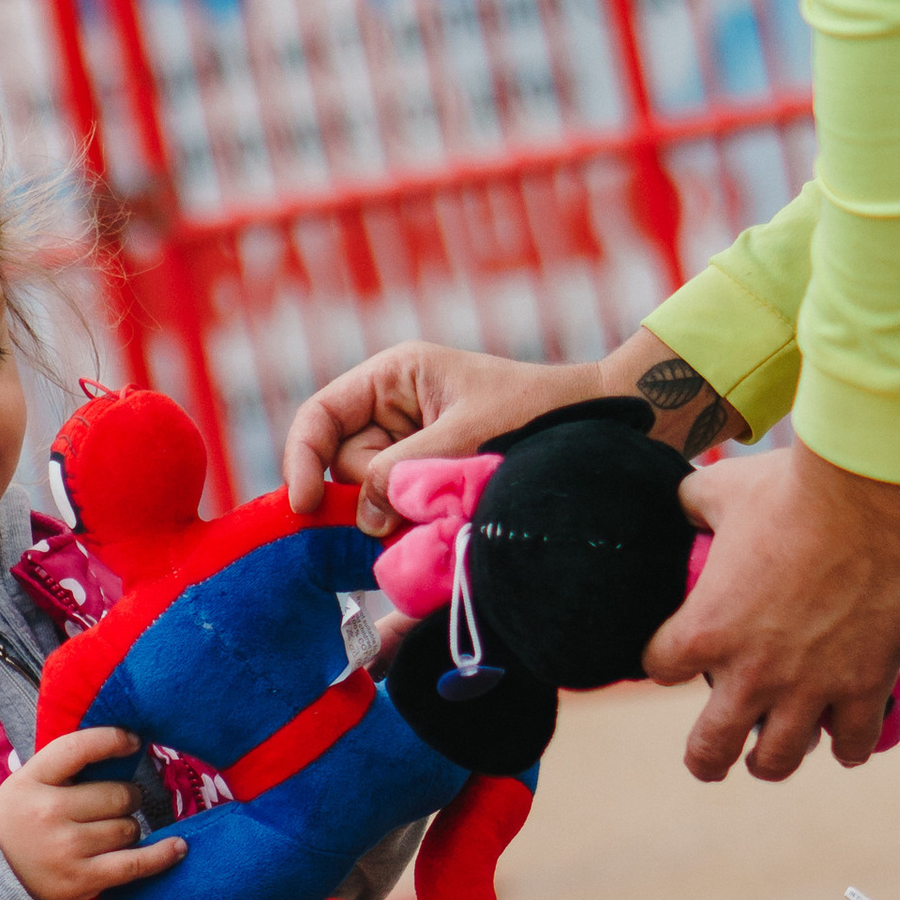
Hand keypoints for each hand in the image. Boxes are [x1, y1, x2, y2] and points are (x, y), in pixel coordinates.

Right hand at [0, 726, 188, 899]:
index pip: (79, 749)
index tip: (133, 741)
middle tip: (117, 803)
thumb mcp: (26, 784)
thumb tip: (123, 743)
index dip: (114, 740)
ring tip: (108, 833)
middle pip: (116, 794)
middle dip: (126, 797)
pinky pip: (135, 863)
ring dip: (128, 827)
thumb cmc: (19, 822)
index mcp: (31, 781)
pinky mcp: (82, 879)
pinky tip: (179, 847)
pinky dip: (162, 855)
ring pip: (127, 827)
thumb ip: (64, 767)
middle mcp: (48, 813)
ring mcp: (66, 848)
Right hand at [284, 342, 598, 530]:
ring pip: (370, 495)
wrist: (597, 428)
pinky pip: (399, 509)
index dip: (302, 459)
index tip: (305, 507)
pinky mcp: (428, 480)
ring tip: (452, 502)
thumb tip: (365, 519)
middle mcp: (392, 410)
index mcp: (393, 377)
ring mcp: (409, 447)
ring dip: (399, 512)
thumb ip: (406, 472)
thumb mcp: (466, 436)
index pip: (321, 417)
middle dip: (371, 492)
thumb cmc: (539, 414)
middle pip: (344, 464)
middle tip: (419, 502)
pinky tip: (447, 518)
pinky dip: (414, 523)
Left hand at [647, 444, 899, 780]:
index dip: (664, 661)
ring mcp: (809, 686)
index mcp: (704, 629)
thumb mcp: (723, 490)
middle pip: (710, 747)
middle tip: (710, 760)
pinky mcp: (865, 685)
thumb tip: (685, 500)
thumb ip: (694, 503)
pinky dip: (848, 747)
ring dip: (771, 762)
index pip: (659, 668)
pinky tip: (845, 744)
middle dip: (706, 759)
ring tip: (772, 757)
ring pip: (778, 760)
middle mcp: (750, 672)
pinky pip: (853, 742)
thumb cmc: (791, 488)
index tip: (675, 659)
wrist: (869, 493)